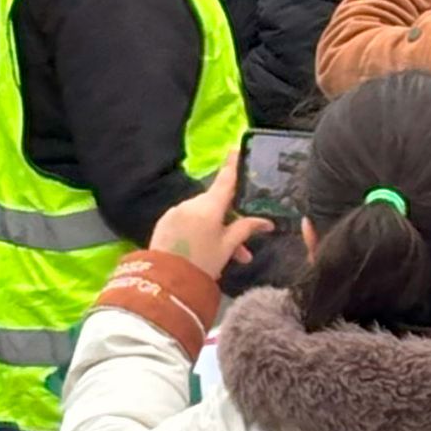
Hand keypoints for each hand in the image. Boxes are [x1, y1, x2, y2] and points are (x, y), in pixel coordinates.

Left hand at [148, 158, 269, 287]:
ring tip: (222, 258)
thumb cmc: (202, 263)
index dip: (232, 164)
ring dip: (214, 231)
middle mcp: (191, 203)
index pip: (225, 179)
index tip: (235, 149)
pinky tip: (202, 253)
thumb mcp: (227, 247)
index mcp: (208, 206)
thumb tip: (266, 222)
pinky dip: (197, 232)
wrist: (167, 281)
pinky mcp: (165, 222)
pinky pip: (187, 221)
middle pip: (215, 204)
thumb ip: (245, 229)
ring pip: (201, 215)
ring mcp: (175, 212)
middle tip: (241, 250)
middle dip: (229, 222)